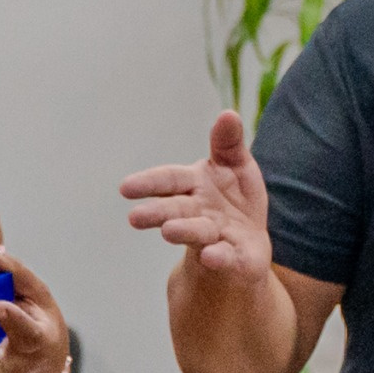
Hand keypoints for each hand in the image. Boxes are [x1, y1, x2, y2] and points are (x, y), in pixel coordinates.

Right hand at [120, 113, 272, 286]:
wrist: (249, 242)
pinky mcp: (234, 258)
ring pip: (196, 232)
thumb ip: (228, 142)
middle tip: (134, 217)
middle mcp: (197, 211)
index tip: (125, 187)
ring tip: (168, 231)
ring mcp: (214, 236)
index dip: (149, 183)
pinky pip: (227, 257)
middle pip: (175, 209)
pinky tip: (211, 256)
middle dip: (156, 212)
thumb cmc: (234, 197)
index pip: (168, 180)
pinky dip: (218, 257)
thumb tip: (228, 114)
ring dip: (183, 231)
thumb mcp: (235, 164)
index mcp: (194, 184)